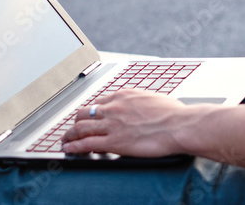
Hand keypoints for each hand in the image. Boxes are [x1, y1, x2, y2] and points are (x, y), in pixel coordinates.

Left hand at [61, 90, 187, 156]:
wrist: (179, 125)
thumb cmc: (174, 114)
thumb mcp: (153, 99)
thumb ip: (140, 102)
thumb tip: (141, 107)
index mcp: (124, 95)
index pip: (99, 101)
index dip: (92, 112)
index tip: (89, 117)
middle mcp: (114, 107)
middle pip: (84, 112)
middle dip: (76, 121)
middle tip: (73, 128)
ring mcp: (112, 125)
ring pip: (80, 127)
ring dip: (69, 135)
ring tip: (65, 140)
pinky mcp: (113, 142)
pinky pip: (86, 143)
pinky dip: (74, 147)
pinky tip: (69, 149)